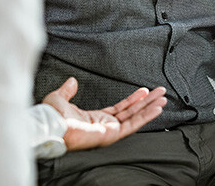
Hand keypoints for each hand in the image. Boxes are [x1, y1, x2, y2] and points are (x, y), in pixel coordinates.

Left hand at [42, 77, 166, 150]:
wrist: (51, 124)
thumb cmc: (51, 115)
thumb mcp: (60, 97)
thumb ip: (68, 90)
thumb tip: (71, 81)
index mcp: (95, 119)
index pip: (120, 108)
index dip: (133, 99)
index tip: (144, 91)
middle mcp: (105, 125)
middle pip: (132, 112)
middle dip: (147, 102)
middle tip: (161, 93)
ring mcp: (109, 130)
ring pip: (135, 117)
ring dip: (150, 108)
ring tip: (163, 99)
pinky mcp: (112, 134)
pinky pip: (133, 124)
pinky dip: (146, 116)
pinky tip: (156, 109)